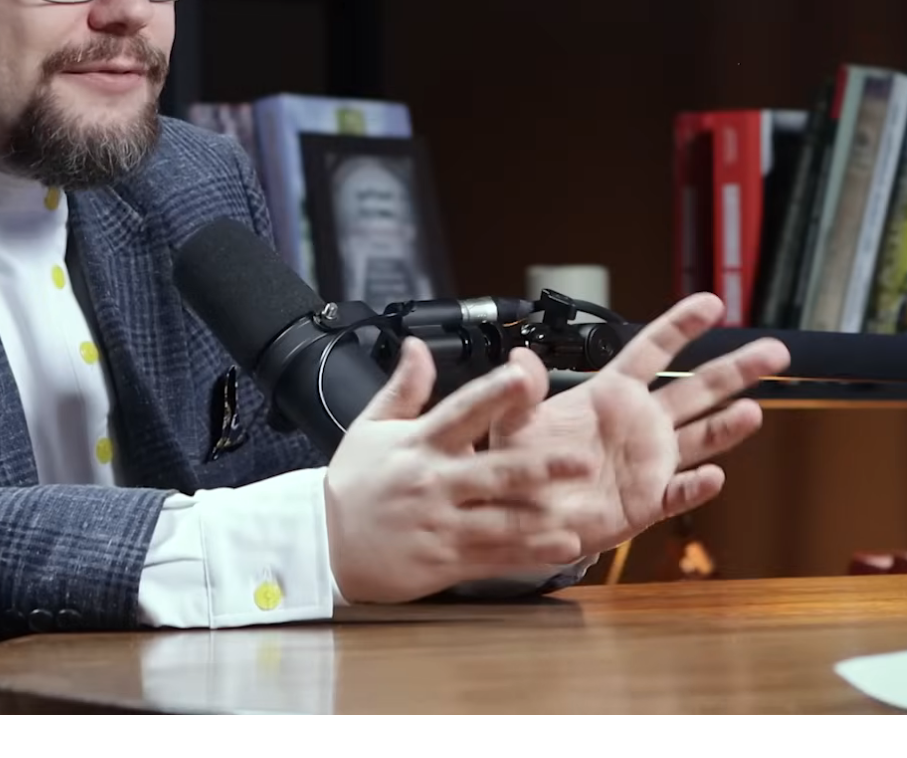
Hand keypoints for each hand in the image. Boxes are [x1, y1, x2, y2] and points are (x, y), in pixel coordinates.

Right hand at [324, 338, 596, 604]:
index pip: (462, 412)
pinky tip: (562, 547)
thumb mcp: (370, 428)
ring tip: (582, 511)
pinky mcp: (445, 560)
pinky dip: (530, 554)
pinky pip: (495, 557)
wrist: (323, 545)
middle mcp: (434, 483)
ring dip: (543, 516)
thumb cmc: (353, 485)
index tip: (526, 376)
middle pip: (494, 472)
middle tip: (580, 459)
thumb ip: (404, 389)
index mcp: (419, 444)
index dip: (494, 394)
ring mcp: (441, 525)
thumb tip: (418, 346)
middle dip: (540, 464)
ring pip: (500, 520)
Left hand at [491, 292, 787, 556]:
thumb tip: (520, 358)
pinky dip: (695, 487)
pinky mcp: (647, 501)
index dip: (681, 326)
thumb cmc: (519, 462)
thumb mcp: (512, 423)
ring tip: (754, 411)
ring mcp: (650, 462)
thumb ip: (518, 392)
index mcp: (610, 394)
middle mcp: (641, 423)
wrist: (521, 514)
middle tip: (775, 352)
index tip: (712, 303)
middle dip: (735, 369)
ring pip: (701, 437)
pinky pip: (678, 493)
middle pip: (697, 389)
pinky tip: (714, 477)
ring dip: (728, 425)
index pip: (652, 350)